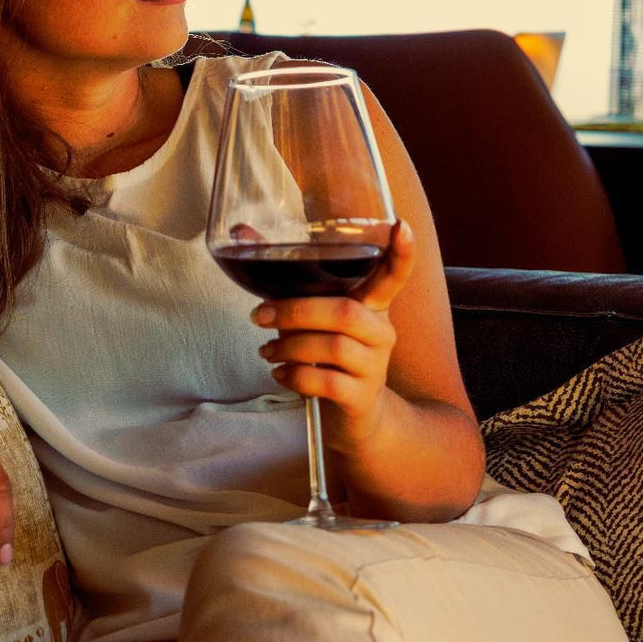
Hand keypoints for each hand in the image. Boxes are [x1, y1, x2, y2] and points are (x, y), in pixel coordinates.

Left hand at [251, 220, 415, 448]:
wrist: (355, 415)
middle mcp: (380, 331)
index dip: (401, 253)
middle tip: (258, 316)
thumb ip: (285, 279)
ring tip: (267, 350)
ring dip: (290, 346)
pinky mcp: (362, 395)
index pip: (393, 275)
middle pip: (345, 312)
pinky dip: (296, 376)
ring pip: (334, 346)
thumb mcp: (312, 315)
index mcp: (371, 304)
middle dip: (295, 311)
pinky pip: (328, 382)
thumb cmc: (327, 353)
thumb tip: (240, 231)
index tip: (402, 227)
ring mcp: (375, 365)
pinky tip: (280, 374)